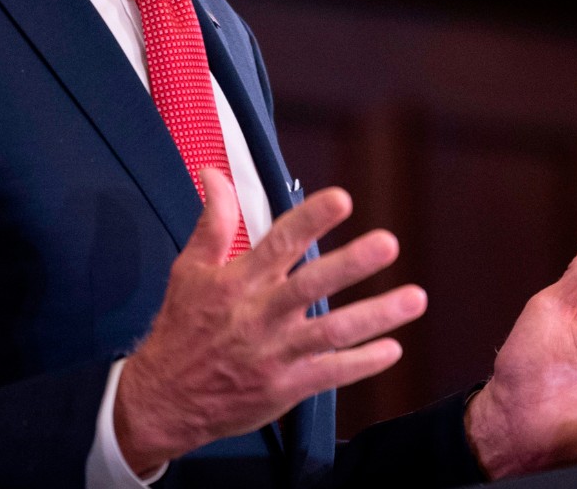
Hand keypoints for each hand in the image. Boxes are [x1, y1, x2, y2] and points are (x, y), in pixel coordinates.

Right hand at [114, 169, 424, 473]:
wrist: (161, 401)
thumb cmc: (180, 330)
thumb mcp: (190, 271)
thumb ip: (213, 221)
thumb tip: (215, 174)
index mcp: (238, 283)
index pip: (279, 243)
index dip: (310, 219)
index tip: (341, 199)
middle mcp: (260, 315)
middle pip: (311, 285)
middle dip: (352, 264)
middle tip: (388, 243)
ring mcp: (275, 354)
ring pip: (332, 332)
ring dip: (376, 316)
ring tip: (415, 298)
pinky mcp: (285, 387)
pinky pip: (331, 374)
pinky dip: (362, 363)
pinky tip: (393, 348)